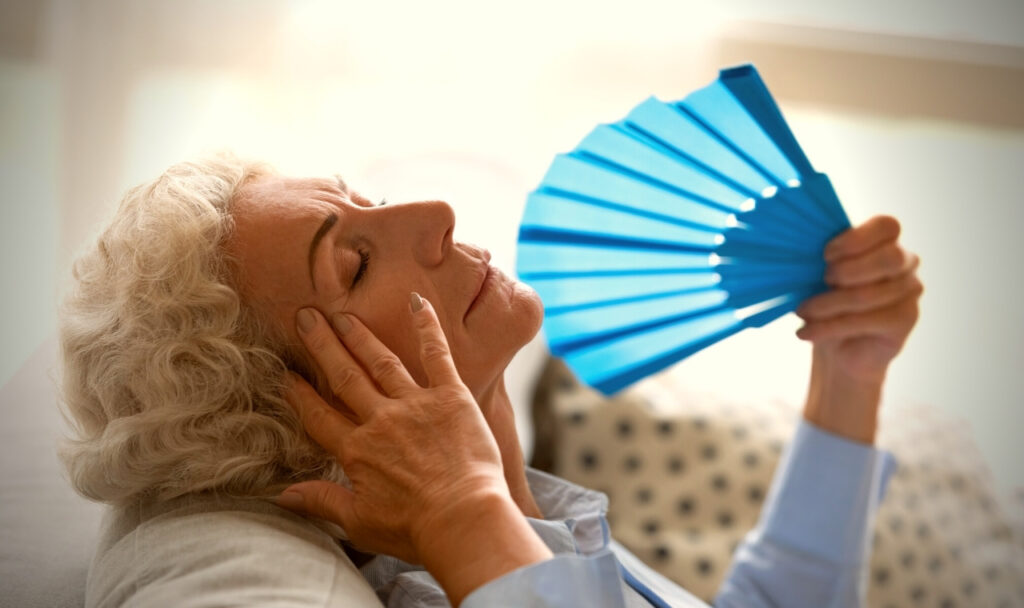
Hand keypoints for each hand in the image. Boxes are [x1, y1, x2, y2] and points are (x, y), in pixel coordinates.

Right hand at [276, 294, 550, 603]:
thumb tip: (280, 495)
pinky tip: (418, 300)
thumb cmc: (415, 529)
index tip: (286, 373)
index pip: (319, 415)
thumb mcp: (359, 522)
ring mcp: (416, 404)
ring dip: (359, 336)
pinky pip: (436, 355)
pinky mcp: (451, 396)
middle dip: (322, 346)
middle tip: (305, 317)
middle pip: (344, 376)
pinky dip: (428, 326)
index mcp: (357, 451)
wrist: (464, 519)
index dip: (300, 394)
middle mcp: (380, 419)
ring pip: (380, 361)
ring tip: (342, 314)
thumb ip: (321, 502)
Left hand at [795, 215, 922, 382]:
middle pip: (889, 257)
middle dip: (847, 270)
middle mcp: (905, 262)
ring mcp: (910, 291)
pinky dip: (829, 326)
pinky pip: (867, 320)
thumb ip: (823, 260)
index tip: (826, 255)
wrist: (840, 350)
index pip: (887, 226)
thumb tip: (796, 250)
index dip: (856, 238)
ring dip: (827, 305)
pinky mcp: (906, 320)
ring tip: (802, 312)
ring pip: (869, 294)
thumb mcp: (820, 276)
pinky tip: (806, 332)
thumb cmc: (828, 303)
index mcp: (885, 242)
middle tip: (822, 281)